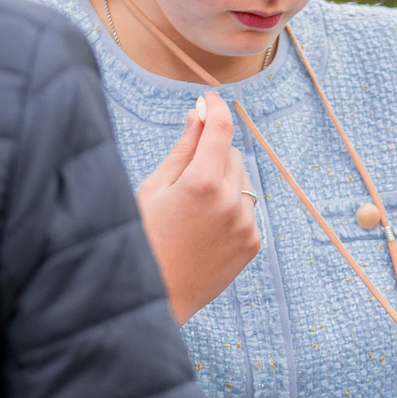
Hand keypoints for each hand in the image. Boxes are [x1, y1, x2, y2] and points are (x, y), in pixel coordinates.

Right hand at [138, 91, 260, 321]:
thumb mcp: (154, 190)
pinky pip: (247, 209)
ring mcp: (245, 224)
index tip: (209, 99)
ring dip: (224, 181)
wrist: (156, 297)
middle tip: (187, 170)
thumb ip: (181, 151)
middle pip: (232, 154)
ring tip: (193, 207)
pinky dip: (231, 207)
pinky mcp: (253, 244)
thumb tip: (197, 117)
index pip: (219, 129)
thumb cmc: (144, 240)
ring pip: (242, 181)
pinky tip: (204, 226)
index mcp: (202, 183)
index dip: (215, 108)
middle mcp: (230, 201)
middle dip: (213, 151)